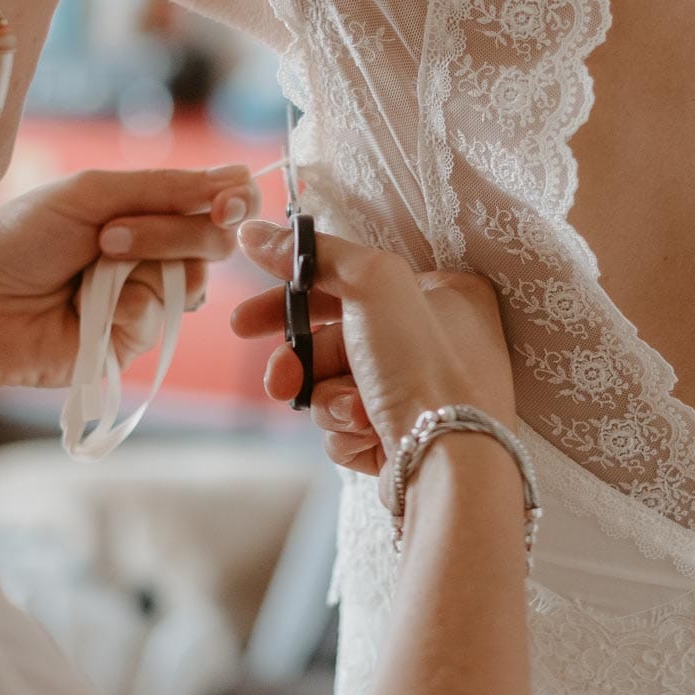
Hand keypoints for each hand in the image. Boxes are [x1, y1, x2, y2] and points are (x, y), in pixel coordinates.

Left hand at [0, 166, 260, 398]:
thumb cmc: (22, 239)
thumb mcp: (91, 194)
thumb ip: (164, 187)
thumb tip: (238, 176)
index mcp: (149, 208)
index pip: (218, 201)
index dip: (234, 200)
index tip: (228, 200)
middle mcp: (158, 251)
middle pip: (213, 240)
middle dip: (170, 232)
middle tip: (110, 236)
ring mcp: (149, 296)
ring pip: (194, 280)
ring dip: (147, 264)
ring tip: (94, 264)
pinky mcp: (136, 339)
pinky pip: (162, 319)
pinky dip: (131, 308)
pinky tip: (91, 308)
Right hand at [231, 220, 513, 478]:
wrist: (448, 461)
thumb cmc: (422, 363)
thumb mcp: (371, 284)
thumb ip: (313, 254)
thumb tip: (253, 232)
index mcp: (443, 291)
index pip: (351, 283)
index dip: (293, 298)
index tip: (247, 320)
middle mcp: (438, 339)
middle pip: (336, 339)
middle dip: (303, 364)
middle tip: (276, 382)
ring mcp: (420, 392)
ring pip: (337, 386)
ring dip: (332, 400)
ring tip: (353, 412)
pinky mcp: (403, 437)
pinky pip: (349, 426)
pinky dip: (348, 431)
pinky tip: (368, 435)